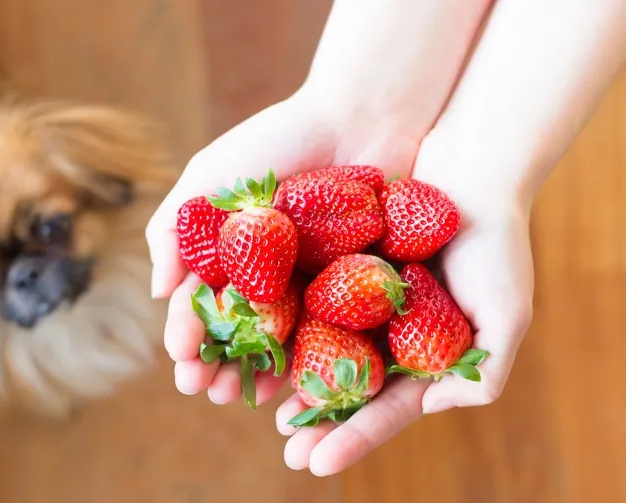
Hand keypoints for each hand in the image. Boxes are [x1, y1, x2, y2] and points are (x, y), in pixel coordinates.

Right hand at [146, 92, 420, 403]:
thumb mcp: (210, 176)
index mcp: (232, 253)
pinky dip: (312, 359)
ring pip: (281, 341)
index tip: (182, 362)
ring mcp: (311, 283)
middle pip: (239, 331)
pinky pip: (330, 333)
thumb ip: (174, 229)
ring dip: (257, 371)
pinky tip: (297, 383)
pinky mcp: (355, 287)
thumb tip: (158, 294)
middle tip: (207, 390)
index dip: (189, 334)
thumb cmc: (279, 139)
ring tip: (242, 396)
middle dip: (218, 362)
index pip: (204, 303)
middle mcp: (269, 274)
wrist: (360, 117)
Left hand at [273, 145, 534, 473]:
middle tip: (286, 453)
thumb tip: (436, 407)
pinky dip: (281, 324)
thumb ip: (486, 373)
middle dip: (316, 422)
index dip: (353, 436)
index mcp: (422, 355)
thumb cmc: (496, 243)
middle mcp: (386, 335)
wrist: (471, 169)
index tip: (316, 462)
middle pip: (345, 388)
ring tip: (258, 409)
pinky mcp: (336, 265)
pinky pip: (304, 299)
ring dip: (289, 382)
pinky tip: (256, 344)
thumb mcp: (507, 314)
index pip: (384, 406)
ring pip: (317, 350)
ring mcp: (359, 303)